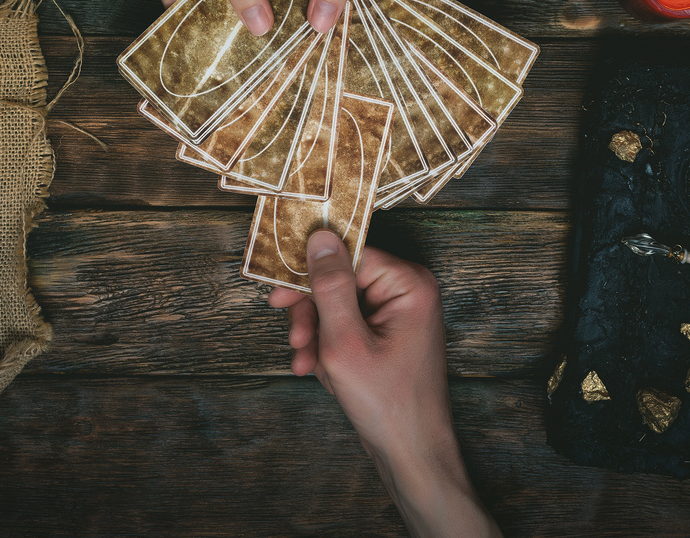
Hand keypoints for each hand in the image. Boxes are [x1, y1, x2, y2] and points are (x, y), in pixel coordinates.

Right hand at [269, 231, 500, 537]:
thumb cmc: (386, 402)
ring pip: (338, 304)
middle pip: (340, 279)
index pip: (348, 254)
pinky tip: (321, 371)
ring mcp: (398, 312)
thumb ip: (330, 286)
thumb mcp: (345, 341)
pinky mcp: (387, 331)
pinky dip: (329, 346)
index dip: (310, 274)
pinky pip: (348, 323)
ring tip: (308, 364)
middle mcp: (407, 290)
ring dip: (317, 334)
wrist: (410, 452)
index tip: (278, 294)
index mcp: (408, 283)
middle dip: (312, 314)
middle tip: (297, 341)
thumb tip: (319, 237)